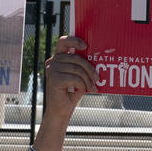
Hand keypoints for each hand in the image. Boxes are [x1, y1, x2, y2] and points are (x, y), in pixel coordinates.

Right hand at [33, 36, 98, 150]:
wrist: (62, 109)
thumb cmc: (73, 91)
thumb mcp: (80, 76)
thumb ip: (83, 66)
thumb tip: (99, 57)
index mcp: (59, 58)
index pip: (63, 42)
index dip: (74, 41)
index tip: (86, 46)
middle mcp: (53, 61)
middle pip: (76, 58)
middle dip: (90, 69)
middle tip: (97, 79)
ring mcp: (52, 70)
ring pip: (77, 69)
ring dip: (88, 80)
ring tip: (92, 88)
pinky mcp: (54, 79)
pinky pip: (75, 78)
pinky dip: (82, 85)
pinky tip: (81, 91)